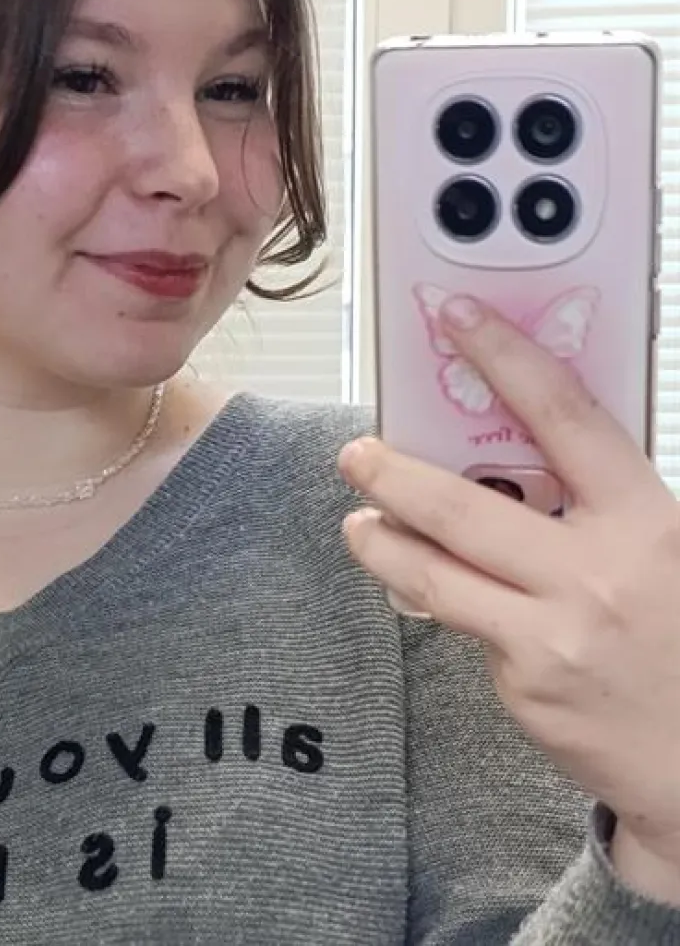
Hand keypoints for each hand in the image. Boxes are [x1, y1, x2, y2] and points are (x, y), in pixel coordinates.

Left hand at [337, 295, 679, 903]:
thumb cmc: (678, 633)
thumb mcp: (663, 548)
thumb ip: (598, 500)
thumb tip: (516, 446)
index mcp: (646, 520)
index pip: (564, 417)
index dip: (507, 357)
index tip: (458, 318)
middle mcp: (596, 572)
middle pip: (461, 504)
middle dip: (392, 473)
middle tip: (354, 452)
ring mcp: (553, 633)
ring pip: (432, 572)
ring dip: (380, 542)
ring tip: (360, 524)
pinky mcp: (523, 684)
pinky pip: (461, 624)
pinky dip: (437, 599)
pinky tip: (430, 592)